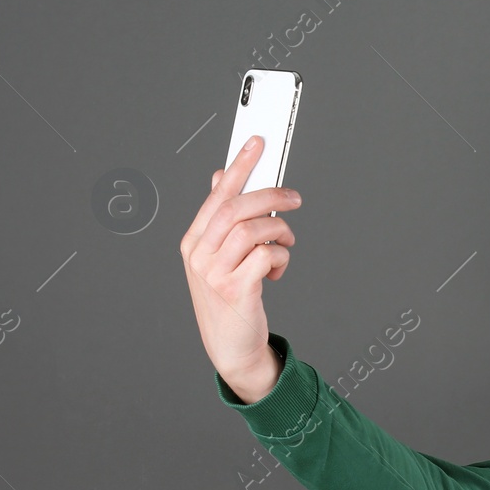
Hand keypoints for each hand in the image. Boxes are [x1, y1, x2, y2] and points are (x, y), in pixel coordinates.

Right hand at [179, 134, 299, 393]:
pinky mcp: (236, 290)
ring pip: (253, 229)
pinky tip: (278, 270)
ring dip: (280, 231)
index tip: (258, 141)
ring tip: (287, 242)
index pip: (217, 195)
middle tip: (295, 198)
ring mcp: (214, 273)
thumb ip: (221, 220)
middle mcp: (199, 254)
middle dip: (271, 196)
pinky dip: (281, 257)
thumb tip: (222, 176)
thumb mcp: (219, 258)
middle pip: (236, 208)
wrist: (232, 347)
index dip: (239, 166)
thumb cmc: (230, 299)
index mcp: (194, 241)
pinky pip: (266, 256)